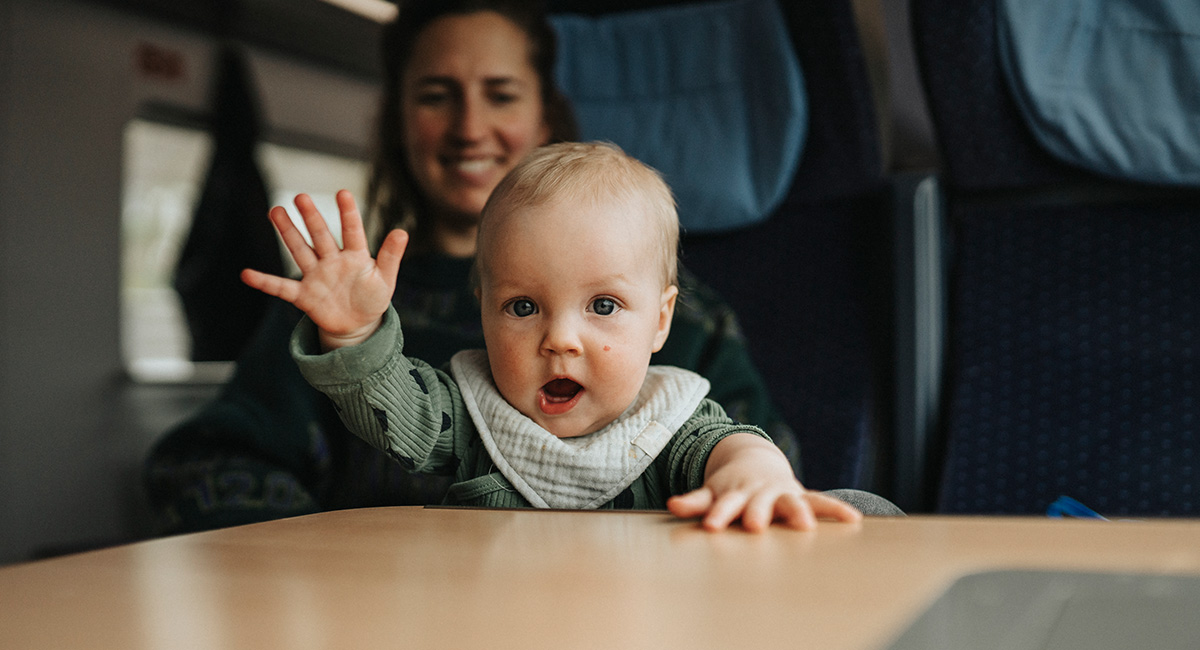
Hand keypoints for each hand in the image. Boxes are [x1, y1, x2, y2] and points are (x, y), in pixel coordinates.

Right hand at [241, 190, 408, 349]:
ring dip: (288, 233)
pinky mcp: (304, 295)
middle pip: (320, 235)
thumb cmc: (372, 297)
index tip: (343, 193)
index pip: (352, 231)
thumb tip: (403, 231)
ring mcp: (316, 276)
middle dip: (311, 217)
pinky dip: (265, 282)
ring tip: (275, 211)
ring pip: (300, 251)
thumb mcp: (385, 279)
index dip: (348, 213)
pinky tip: (247, 274)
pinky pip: (281, 288)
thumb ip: (391, 256)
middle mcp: (332, 261)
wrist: (357, 323)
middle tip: (300, 196)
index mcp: (355, 255)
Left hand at [667, 434, 862, 531]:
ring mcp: (781, 494)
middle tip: (754, 524)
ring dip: (798, 512)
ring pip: (790, 502)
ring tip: (805, 525)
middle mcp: (760, 494)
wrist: (756, 462)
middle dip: (756, 513)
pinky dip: (836, 509)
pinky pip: (821, 502)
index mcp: (736, 494)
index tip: (712, 526)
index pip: (725, 505)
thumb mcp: (713, 492)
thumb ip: (695, 501)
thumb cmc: (732, 487)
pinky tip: (853, 519)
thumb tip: (672, 505)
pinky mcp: (801, 497)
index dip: (719, 515)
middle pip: (756, 504)